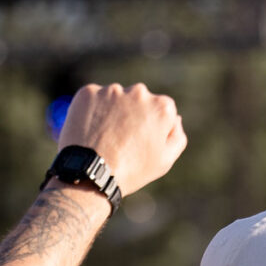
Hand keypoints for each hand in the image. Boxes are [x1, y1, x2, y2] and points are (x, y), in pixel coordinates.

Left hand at [57, 83, 186, 196]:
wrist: (90, 174)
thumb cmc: (130, 171)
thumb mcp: (164, 161)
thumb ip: (176, 136)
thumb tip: (175, 118)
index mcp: (162, 106)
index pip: (160, 109)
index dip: (150, 126)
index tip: (138, 141)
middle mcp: (139, 92)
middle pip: (137, 100)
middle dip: (130, 114)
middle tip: (119, 139)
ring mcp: (112, 91)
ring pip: (113, 98)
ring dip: (110, 111)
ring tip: (102, 137)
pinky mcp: (88, 93)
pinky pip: (92, 98)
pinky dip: (90, 110)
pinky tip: (88, 130)